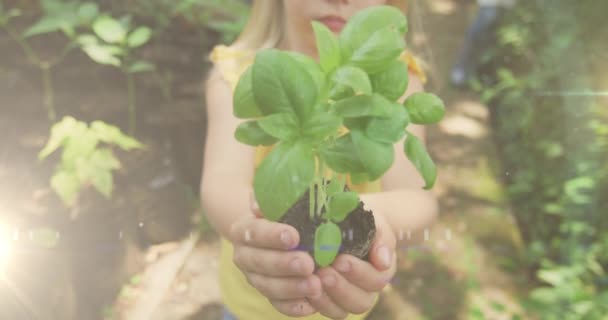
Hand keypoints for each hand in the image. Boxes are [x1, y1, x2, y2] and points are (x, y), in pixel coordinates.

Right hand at [229, 193, 322, 316]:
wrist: (270, 233)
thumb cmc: (281, 214)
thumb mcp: (278, 203)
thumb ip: (273, 200)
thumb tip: (259, 202)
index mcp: (244, 230)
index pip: (254, 232)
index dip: (272, 235)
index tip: (294, 236)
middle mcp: (244, 256)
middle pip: (260, 262)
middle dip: (284, 264)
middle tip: (308, 263)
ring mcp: (254, 277)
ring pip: (268, 286)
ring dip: (292, 287)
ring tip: (315, 285)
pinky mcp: (267, 294)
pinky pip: (277, 304)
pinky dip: (293, 306)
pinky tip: (310, 304)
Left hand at [308, 211, 396, 318]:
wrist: (342, 222)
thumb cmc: (360, 222)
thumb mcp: (374, 223)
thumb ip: (382, 239)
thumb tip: (383, 261)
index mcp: (380, 271)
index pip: (376, 280)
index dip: (359, 272)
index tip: (340, 259)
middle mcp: (366, 290)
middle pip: (360, 302)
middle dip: (341, 287)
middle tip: (323, 272)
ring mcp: (347, 299)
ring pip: (341, 311)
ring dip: (326, 298)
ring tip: (312, 279)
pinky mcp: (328, 302)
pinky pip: (322, 311)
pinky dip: (313, 303)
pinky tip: (302, 289)